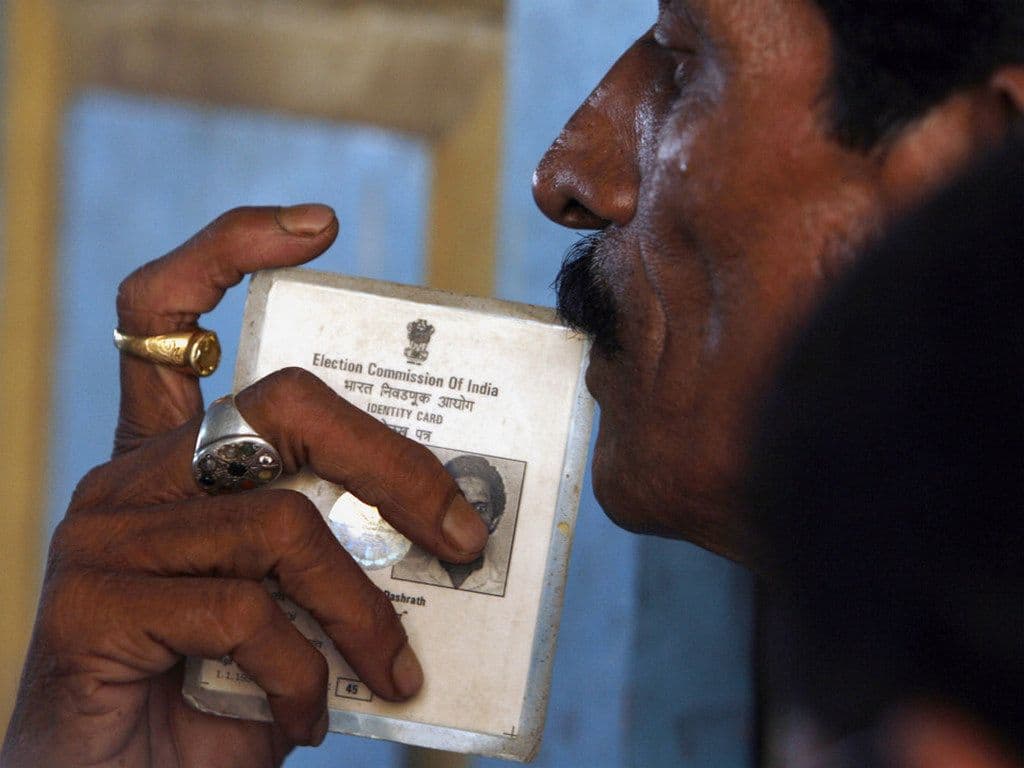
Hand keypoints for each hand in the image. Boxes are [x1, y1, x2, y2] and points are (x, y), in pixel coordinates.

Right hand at [1, 206, 488, 767]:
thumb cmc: (218, 694)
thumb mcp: (292, 606)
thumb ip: (340, 553)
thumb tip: (452, 532)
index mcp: (175, 460)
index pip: (167, 312)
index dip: (231, 248)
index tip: (319, 226)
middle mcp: (131, 477)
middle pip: (281, 404)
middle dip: (395, 464)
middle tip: (462, 535)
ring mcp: (102, 534)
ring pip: (283, 525)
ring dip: (366, 612)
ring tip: (395, 673)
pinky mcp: (88, 605)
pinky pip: (246, 615)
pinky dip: (306, 675)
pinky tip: (308, 720)